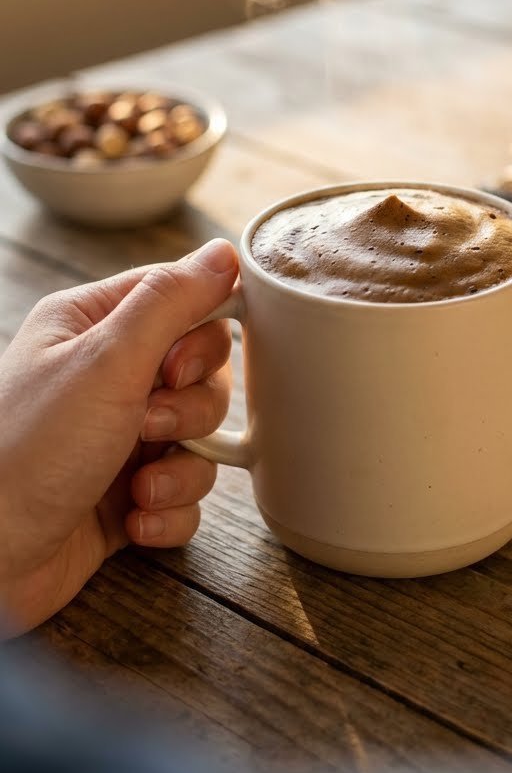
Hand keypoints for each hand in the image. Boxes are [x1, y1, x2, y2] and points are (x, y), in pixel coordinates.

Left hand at [0, 239, 238, 635]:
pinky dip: (170, 511)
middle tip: (149, 425)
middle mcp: (105, 377)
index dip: (201, 334)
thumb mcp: (106, 362)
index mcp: (92, 325)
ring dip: (182, 468)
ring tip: (138, 485)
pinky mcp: (126, 494)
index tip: (179, 368)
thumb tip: (224, 253)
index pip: (181, 298)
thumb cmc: (26, 454)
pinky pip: (186, 494)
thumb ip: (170, 302)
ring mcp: (116, 438)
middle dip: (192, 410)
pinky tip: (133, 519)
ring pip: (201, 438)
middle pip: (203, 373)